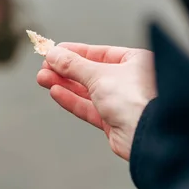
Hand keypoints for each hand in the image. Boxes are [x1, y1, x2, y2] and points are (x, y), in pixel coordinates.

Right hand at [37, 43, 156, 160]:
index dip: (75, 52)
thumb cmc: (132, 98)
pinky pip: (88, 107)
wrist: (146, 136)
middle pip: (91, 72)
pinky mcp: (112, 121)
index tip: (53, 51)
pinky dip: (71, 99)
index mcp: (135, 62)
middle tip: (43, 67)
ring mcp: (121, 102)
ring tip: (41, 78)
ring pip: (86, 90)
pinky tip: (55, 91)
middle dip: (65, 70)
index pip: (100, 53)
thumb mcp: (98, 74)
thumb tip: (52, 53)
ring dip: (64, 84)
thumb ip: (73, 65)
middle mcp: (130, 81)